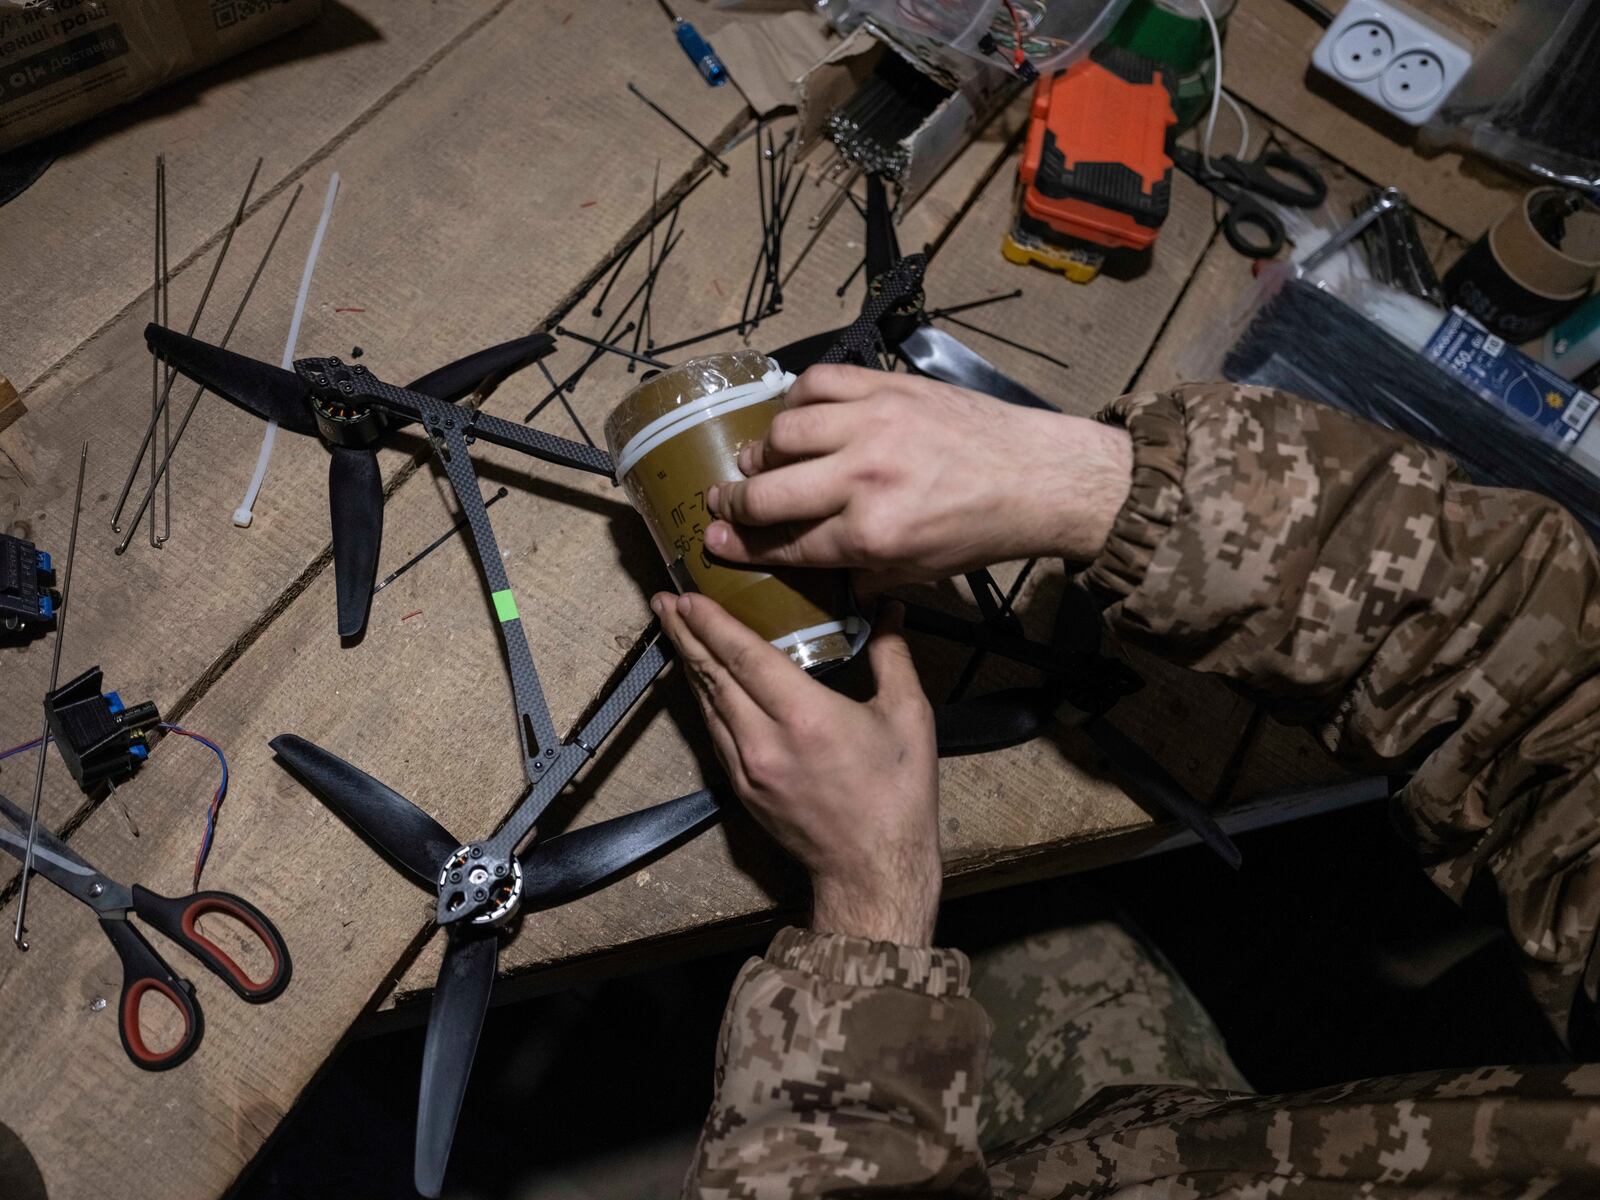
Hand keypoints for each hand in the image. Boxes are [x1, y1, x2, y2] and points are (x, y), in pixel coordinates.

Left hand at [653, 591, 940, 945]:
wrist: (873, 871)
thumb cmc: (896, 797)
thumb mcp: (908, 717)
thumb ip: (892, 656)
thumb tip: (890, 609)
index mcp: (805, 717)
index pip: (744, 656)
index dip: (712, 623)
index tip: (688, 596)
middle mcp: (765, 740)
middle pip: (712, 676)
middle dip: (685, 634)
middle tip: (664, 600)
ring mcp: (748, 768)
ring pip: (707, 705)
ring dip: (689, 664)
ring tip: (675, 630)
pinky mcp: (743, 789)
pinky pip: (714, 733)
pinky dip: (704, 700)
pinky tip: (701, 682)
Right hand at [704, 365, 1132, 588]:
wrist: (1036, 476)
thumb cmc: (979, 530)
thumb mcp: (918, 572)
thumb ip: (860, 573)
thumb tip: (814, 572)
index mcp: (872, 535)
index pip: (786, 544)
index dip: (742, 546)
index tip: (713, 540)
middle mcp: (863, 479)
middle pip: (769, 491)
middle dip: (733, 501)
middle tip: (720, 502)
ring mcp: (873, 425)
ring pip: (783, 432)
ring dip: (762, 449)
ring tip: (759, 459)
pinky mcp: (887, 387)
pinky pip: (818, 383)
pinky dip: (797, 397)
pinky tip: (796, 415)